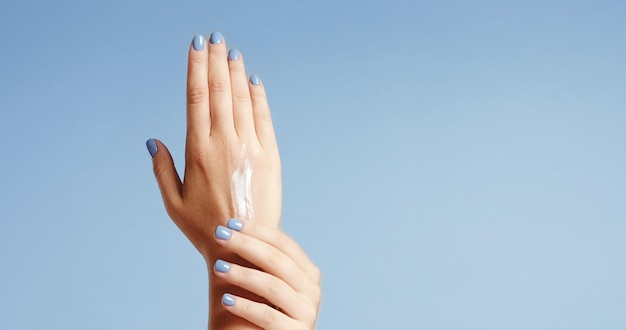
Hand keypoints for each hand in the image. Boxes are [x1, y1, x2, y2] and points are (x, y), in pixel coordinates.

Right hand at [146, 32, 281, 258]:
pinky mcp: (271, 157)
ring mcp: (250, 148)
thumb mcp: (173, 202)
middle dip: (216, 61)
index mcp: (197, 151)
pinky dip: (259, 98)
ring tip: (231, 51)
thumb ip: (161, 169)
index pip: (196, 97)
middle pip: (220, 91)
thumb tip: (152, 140)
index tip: (196, 46)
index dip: (196, 68)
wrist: (244, 248)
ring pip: (242, 101)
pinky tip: (254, 81)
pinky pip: (264, 120)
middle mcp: (224, 144)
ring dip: (236, 73)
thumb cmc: (204, 228)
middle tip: (214, 37)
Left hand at [213, 219, 320, 329]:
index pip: (284, 244)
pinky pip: (268, 316)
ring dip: (242, 274)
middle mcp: (312, 291)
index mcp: (308, 274)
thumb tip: (234, 229)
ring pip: (273, 287)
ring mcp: (306, 313)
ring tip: (218, 267)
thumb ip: (264, 264)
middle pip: (277, 260)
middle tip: (220, 235)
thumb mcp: (272, 286)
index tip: (232, 222)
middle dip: (246, 245)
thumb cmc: (268, 315)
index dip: (258, 231)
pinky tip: (226, 299)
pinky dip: (245, 306)